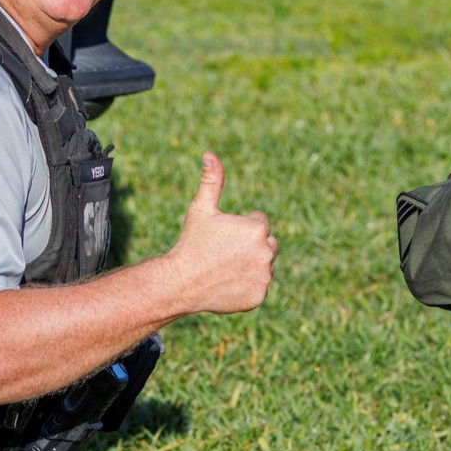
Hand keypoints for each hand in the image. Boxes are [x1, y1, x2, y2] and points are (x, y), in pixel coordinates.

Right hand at [166, 152, 275, 315]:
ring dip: (250, 265)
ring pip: (264, 266)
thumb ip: (211, 180)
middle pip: (268, 244)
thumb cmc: (191, 242)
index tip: (223, 236)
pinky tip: (227, 284)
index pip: (260, 223)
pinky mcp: (260, 295)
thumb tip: (209, 154)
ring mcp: (264, 276)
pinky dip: (247, 286)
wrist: (181, 282)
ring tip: (224, 268)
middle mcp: (266, 252)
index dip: (240, 228)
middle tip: (224, 253)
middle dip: (250, 246)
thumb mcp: (201, 209)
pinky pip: (259, 286)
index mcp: (257, 229)